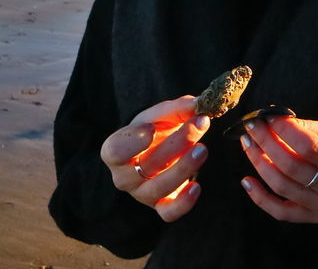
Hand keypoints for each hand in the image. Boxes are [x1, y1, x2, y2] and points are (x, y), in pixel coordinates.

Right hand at [99, 95, 209, 221]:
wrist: (158, 151)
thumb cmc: (154, 131)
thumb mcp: (160, 115)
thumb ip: (177, 108)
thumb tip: (198, 104)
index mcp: (115, 150)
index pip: (115, 151)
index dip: (132, 142)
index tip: (151, 128)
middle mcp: (124, 176)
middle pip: (146, 165)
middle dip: (175, 144)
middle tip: (198, 125)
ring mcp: (141, 194)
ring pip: (158, 188)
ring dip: (183, 168)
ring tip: (202, 149)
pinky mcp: (160, 207)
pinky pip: (168, 212)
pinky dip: (183, 202)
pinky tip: (196, 186)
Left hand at [239, 115, 317, 222]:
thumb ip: (309, 127)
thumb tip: (275, 121)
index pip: (310, 147)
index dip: (285, 130)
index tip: (269, 115)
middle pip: (291, 167)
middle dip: (266, 142)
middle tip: (252, 125)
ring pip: (282, 186)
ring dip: (259, 162)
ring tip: (248, 142)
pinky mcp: (313, 216)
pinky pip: (282, 212)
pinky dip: (260, 198)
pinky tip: (246, 181)